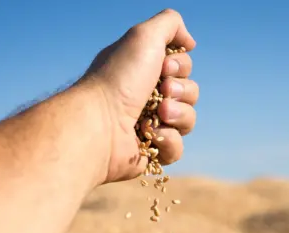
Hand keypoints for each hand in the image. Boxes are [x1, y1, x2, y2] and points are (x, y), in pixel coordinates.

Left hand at [78, 9, 197, 183]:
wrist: (99, 124)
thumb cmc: (118, 79)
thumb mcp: (143, 36)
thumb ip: (170, 24)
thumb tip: (190, 42)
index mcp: (144, 71)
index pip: (182, 68)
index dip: (180, 67)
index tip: (163, 67)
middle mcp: (146, 97)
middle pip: (190, 93)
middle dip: (181, 91)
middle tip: (161, 91)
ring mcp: (149, 126)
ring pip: (188, 121)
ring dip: (178, 115)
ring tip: (157, 115)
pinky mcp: (149, 152)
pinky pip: (176, 148)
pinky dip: (168, 141)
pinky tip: (150, 136)